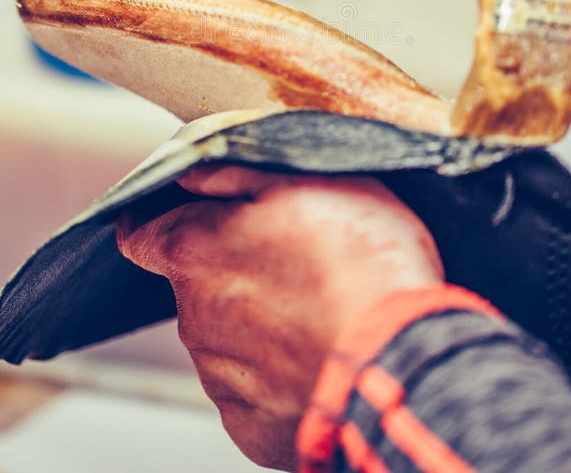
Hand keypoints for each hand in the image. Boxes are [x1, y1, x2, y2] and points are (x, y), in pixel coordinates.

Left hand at [116, 166, 442, 469]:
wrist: (404, 358)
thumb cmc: (363, 256)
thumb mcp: (307, 178)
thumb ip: (237, 170)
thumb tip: (190, 174)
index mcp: (196, 251)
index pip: (138, 236)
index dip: (156, 225)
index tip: (185, 221)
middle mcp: (194, 317)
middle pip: (195, 285)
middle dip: (229, 271)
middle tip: (293, 262)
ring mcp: (221, 378)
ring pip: (223, 337)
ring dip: (255, 322)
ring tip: (316, 311)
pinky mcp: (252, 427)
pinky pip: (250, 391)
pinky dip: (273, 375)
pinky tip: (315, 357)